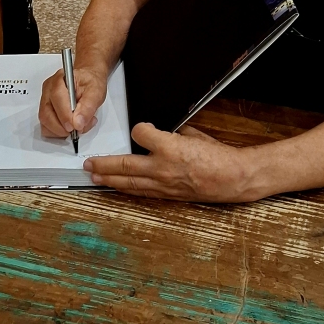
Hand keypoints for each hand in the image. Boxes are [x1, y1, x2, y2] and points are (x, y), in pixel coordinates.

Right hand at [38, 65, 106, 137]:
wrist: (87, 79)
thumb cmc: (90, 82)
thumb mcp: (96, 91)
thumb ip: (88, 107)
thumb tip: (78, 122)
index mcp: (60, 80)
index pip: (57, 98)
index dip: (65, 115)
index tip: (75, 126)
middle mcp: (49, 89)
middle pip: (46, 114)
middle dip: (62, 128)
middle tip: (78, 129)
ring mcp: (45, 100)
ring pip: (45, 123)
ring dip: (60, 131)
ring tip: (78, 126)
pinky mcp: (46, 110)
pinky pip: (46, 127)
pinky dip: (58, 132)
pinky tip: (70, 127)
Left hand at [83, 123, 259, 201]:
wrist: (233, 178)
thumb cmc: (218, 155)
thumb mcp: (195, 135)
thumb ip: (174, 133)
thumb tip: (161, 131)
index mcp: (171, 147)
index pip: (141, 134)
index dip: (137, 129)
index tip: (138, 128)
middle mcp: (163, 167)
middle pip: (126, 166)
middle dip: (105, 165)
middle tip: (89, 164)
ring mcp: (164, 184)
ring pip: (130, 183)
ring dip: (110, 180)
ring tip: (95, 177)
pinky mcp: (168, 195)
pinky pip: (142, 192)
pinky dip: (127, 190)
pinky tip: (117, 188)